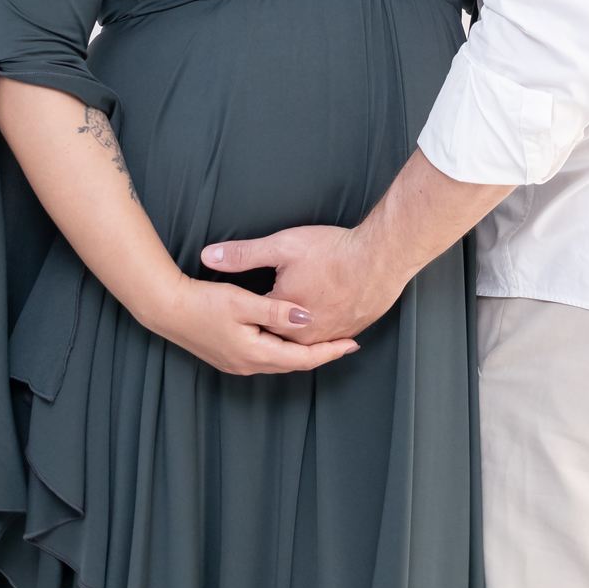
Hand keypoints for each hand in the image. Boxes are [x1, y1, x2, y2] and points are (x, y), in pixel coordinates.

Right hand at [156, 274, 359, 375]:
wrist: (167, 309)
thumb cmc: (202, 303)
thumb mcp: (241, 302)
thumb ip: (276, 311)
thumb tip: (307, 319)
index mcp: (255, 354)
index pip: (302, 359)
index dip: (329, 351)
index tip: (352, 344)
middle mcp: (248, 365)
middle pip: (294, 364)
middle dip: (321, 354)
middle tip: (346, 343)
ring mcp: (238, 363)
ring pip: (281, 361)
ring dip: (304, 353)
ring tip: (327, 341)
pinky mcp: (231, 356)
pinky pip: (268, 357)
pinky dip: (286, 349)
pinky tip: (292, 339)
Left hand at [200, 225, 406, 343]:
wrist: (381, 257)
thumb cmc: (332, 252)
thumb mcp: (282, 246)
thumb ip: (243, 254)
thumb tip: (208, 256)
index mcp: (285, 320)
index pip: (257, 324)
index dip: (246, 315)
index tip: (234, 309)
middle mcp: (307, 336)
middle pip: (281, 338)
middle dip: (269, 329)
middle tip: (254, 324)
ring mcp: (331, 334)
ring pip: (305, 341)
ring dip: (295, 334)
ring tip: (285, 325)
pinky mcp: (352, 329)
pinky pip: (328, 336)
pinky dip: (319, 330)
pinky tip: (317, 319)